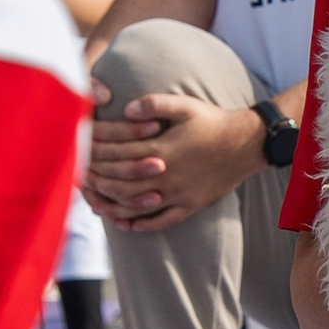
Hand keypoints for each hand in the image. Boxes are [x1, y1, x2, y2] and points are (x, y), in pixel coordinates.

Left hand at [85, 88, 264, 231]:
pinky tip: (128, 225)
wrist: (247, 144)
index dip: (98, 156)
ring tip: (96, 206)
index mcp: (161, 149)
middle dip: (99, 183)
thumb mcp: (185, 105)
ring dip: (114, 207)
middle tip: (81, 181)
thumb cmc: (214, 122)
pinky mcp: (191, 205)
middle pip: (122, 184)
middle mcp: (167, 175)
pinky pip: (163, 221)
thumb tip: (125, 109)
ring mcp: (179, 193)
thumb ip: (154, 104)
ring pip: (138, 206)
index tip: (82, 155)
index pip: (120, 155)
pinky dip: (143, 224)